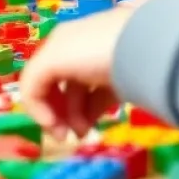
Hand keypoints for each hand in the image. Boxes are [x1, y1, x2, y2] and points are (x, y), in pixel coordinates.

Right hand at [19, 6, 131, 140]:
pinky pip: (98, 98)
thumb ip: (32, 84)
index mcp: (56, 44)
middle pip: (55, 88)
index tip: (52, 128)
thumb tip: (39, 112)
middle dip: (56, 112)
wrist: (145, 46)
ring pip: (77, 96)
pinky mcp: (119, 79)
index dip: (37, 104)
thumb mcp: (53, 60)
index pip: (36, 78)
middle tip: (66, 135)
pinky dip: (92, 112)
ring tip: (85, 133)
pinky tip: (96, 123)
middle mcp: (74, 53)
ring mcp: (98, 67)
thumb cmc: (92, 51)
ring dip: (74, 117)